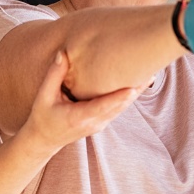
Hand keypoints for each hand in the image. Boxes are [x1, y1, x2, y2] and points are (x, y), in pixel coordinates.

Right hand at [18, 51, 141, 154]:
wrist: (44, 140)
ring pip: (122, 108)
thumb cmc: (43, 116)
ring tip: (149, 73)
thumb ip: (54, 75)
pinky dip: (128, 96)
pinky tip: (138, 83)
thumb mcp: (43, 96)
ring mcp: (100, 124)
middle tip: (151, 71)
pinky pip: (118, 108)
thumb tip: (64, 53)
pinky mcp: (102, 122)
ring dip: (135, 92)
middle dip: (135, 90)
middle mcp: (94, 122)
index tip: (134, 86)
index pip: (104, 106)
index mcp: (80, 116)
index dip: (120, 97)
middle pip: (120, 106)